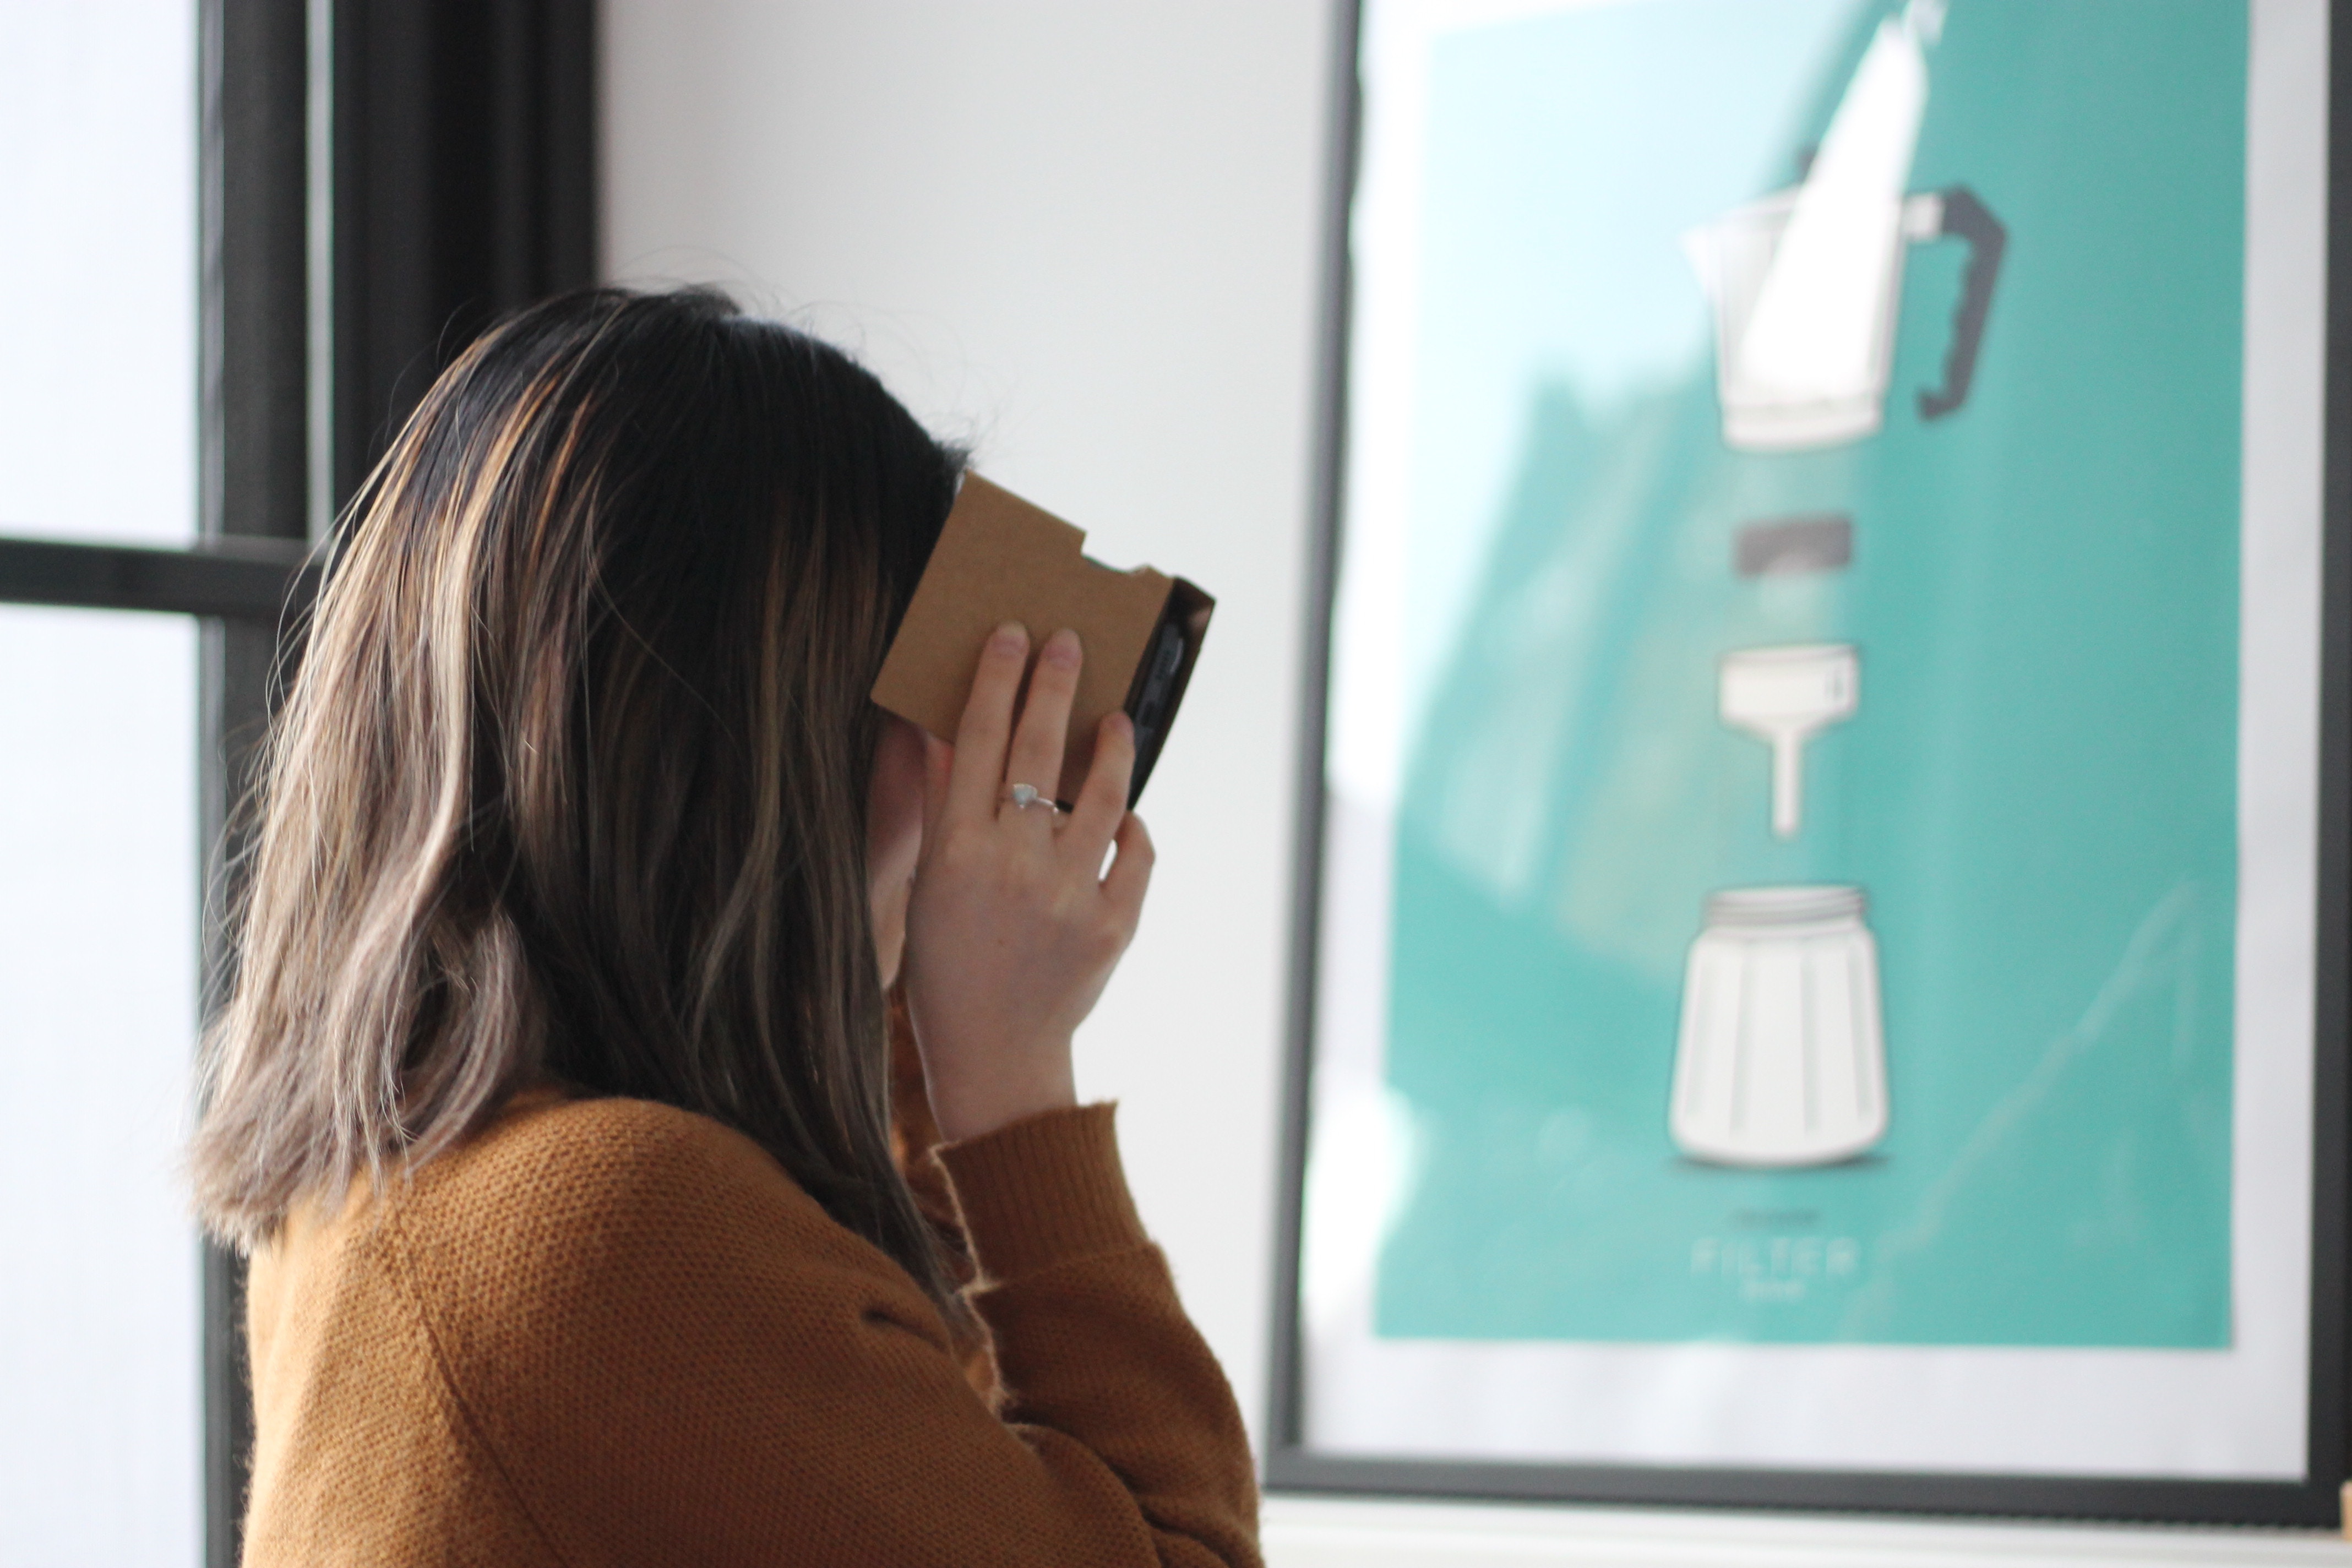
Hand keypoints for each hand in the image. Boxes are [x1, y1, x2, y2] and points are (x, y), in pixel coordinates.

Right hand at [901, 623, 1154, 1142]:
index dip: (995, 681)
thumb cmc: (949, 962)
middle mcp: (1013, 866)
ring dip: (1112, 748)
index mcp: (957, 852)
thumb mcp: (929, 883)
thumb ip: (940, 805)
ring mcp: (1069, 896)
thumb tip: (939, 728)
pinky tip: (1126, 812)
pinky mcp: (1114, 926)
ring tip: (1118, 717)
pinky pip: (1137, 853)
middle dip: (1054, 686)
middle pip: (1037, 752)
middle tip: (1069, 641)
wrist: (996, 1053)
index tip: (1012, 634)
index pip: (976, 742)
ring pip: (1102, 796)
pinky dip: (1133, 827)